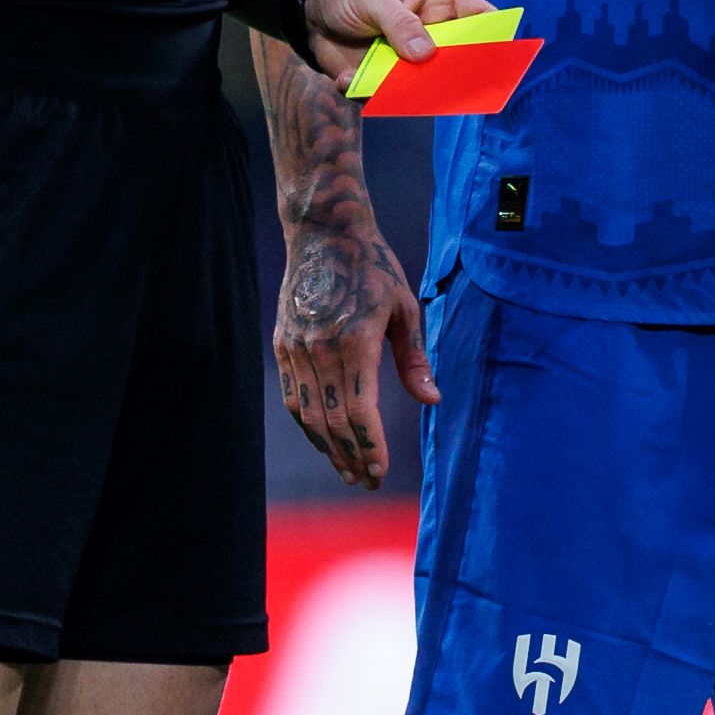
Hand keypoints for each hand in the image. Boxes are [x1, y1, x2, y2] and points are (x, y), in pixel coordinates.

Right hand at [273, 213, 432, 486]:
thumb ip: (415, 360)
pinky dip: (307, 423)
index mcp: (355, 343)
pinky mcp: (283, 345)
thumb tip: (432, 401)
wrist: (324, 234)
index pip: (359, 412)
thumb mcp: (405, 308)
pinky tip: (323, 439)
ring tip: (346, 468)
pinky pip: (292, 396)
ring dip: (328, 446)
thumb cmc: (373, 269)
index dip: (370, 446)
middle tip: (365, 481)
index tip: (379, 472)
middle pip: (332, 421)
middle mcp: (320, 351)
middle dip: (351, 456)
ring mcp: (296, 349)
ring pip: (308, 414)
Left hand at [294, 0, 497, 85]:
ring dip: (412, 93)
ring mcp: (413, 61)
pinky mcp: (389, 82)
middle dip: (458, 77)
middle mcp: (435, 35)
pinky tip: (347, 79)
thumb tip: (426, 54)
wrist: (310, 13)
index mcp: (442, 2)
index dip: (496, 38)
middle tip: (444, 86)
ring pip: (430, 86)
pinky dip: (369, 94)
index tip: (498, 60)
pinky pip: (389, 98)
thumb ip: (399, 22)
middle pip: (463, 61)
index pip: (482, 18)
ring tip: (389, 89)